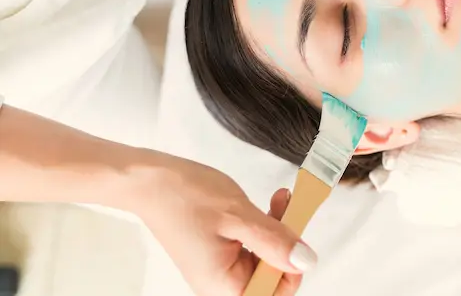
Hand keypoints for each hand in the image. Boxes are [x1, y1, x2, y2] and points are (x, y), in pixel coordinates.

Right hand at [129, 152, 313, 295]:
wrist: (149, 180)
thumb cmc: (186, 196)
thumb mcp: (239, 216)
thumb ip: (275, 241)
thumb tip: (306, 262)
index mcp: (223, 287)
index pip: (273, 293)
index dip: (293, 267)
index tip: (299, 234)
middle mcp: (220, 285)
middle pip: (271, 276)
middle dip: (286, 243)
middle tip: (292, 208)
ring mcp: (219, 270)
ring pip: (264, 259)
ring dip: (278, 230)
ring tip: (281, 200)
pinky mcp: (219, 253)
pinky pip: (251, 248)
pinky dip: (263, 227)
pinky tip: (268, 205)